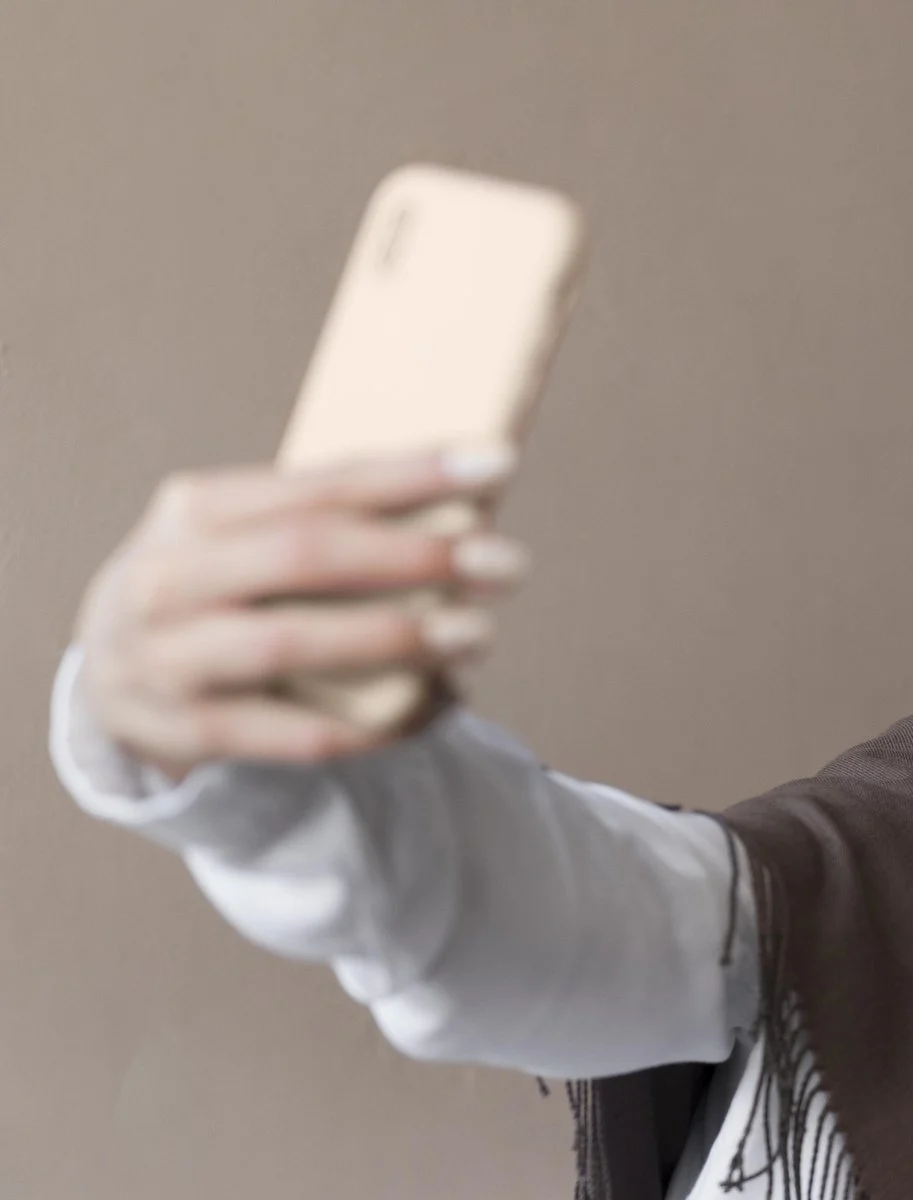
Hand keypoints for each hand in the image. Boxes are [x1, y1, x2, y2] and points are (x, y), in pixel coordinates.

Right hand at [72, 448, 526, 779]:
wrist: (114, 677)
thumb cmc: (216, 592)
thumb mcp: (242, 540)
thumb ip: (323, 524)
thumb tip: (466, 512)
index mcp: (194, 509)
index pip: (317, 483)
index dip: (411, 473)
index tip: (498, 462)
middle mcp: (169, 577)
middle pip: (304, 555)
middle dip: (416, 555)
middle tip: (508, 562)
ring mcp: (166, 656)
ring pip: (290, 642)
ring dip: (394, 638)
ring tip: (479, 633)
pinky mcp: (186, 730)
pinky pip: (296, 733)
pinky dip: (375, 723)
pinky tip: (437, 705)